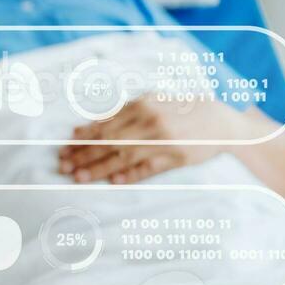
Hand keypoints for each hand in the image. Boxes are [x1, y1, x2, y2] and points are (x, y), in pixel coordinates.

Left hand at [59, 95, 243, 184]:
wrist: (221, 123)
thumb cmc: (181, 111)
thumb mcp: (151, 103)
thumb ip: (121, 114)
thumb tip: (86, 127)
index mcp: (142, 106)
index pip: (104, 125)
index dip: (81, 139)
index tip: (64, 149)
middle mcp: (150, 122)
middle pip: (109, 142)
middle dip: (83, 155)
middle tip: (63, 166)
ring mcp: (164, 141)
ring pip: (124, 156)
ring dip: (99, 168)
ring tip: (79, 177)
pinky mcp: (177, 158)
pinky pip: (149, 168)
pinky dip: (130, 175)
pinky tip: (113, 181)